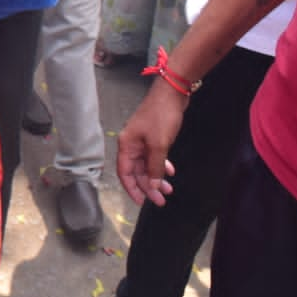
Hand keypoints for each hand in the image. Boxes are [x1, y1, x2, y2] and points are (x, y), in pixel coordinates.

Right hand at [116, 80, 184, 205]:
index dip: (131, 188)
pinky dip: (161, 165)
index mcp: (127, 145)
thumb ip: (155, 167)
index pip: (124, 172)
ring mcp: (142, 140)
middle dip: (148, 186)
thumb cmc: (161, 116)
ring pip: (146, 165)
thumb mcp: (159, 145)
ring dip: (156, 177)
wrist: (171, 94)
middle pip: (136, 171)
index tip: (142, 202)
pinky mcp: (153, 137)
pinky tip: (170, 171)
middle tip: (161, 200)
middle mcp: (131, 144)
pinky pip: (154, 156)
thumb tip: (152, 186)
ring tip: (168, 189)